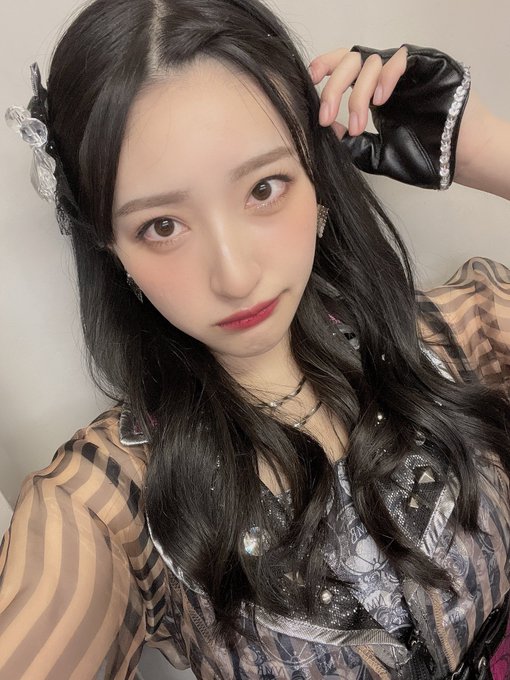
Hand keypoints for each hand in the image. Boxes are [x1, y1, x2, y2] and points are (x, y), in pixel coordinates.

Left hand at [308, 45, 471, 189]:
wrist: (459, 160)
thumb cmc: (424, 157)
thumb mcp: (377, 155)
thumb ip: (353, 144)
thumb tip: (328, 127)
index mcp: (374, 93)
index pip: (344, 69)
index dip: (325, 69)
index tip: (309, 85)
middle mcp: (387, 77)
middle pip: (350, 61)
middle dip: (333, 89)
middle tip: (326, 117)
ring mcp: (407, 70)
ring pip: (369, 61)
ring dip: (356, 94)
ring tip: (358, 125)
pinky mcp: (427, 65)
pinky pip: (399, 58)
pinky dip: (384, 77)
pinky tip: (380, 101)